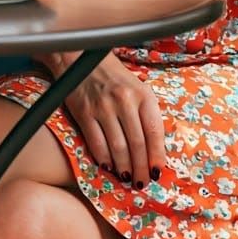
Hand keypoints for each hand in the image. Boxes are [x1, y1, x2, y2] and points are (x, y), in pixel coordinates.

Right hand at [38, 51, 164, 187]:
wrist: (80, 57)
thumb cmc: (113, 76)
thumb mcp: (137, 88)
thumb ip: (146, 115)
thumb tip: (153, 151)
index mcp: (142, 94)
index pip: (154, 132)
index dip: (157, 156)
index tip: (157, 171)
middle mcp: (123, 100)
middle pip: (137, 144)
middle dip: (141, 168)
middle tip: (141, 181)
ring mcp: (102, 106)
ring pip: (118, 147)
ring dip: (124, 167)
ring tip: (127, 177)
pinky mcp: (84, 112)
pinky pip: (96, 143)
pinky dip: (103, 158)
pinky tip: (108, 165)